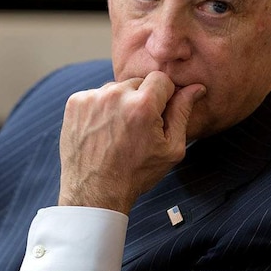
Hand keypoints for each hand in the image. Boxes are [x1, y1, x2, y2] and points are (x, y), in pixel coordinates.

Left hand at [58, 71, 205, 214]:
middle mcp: (115, 95)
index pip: (161, 78)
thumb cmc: (137, 173)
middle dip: (142, 100)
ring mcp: (92, 98)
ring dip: (121, 103)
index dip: (164, 96)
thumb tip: (195, 88)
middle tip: (138, 128)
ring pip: (116, 88)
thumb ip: (182, 113)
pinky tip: (103, 131)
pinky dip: (101, 108)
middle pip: (138, 82)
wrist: (95, 192)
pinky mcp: (75, 103)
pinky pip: (96, 95)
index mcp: (142, 105)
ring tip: (118, 131)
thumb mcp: (171, 148)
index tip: (159, 114)